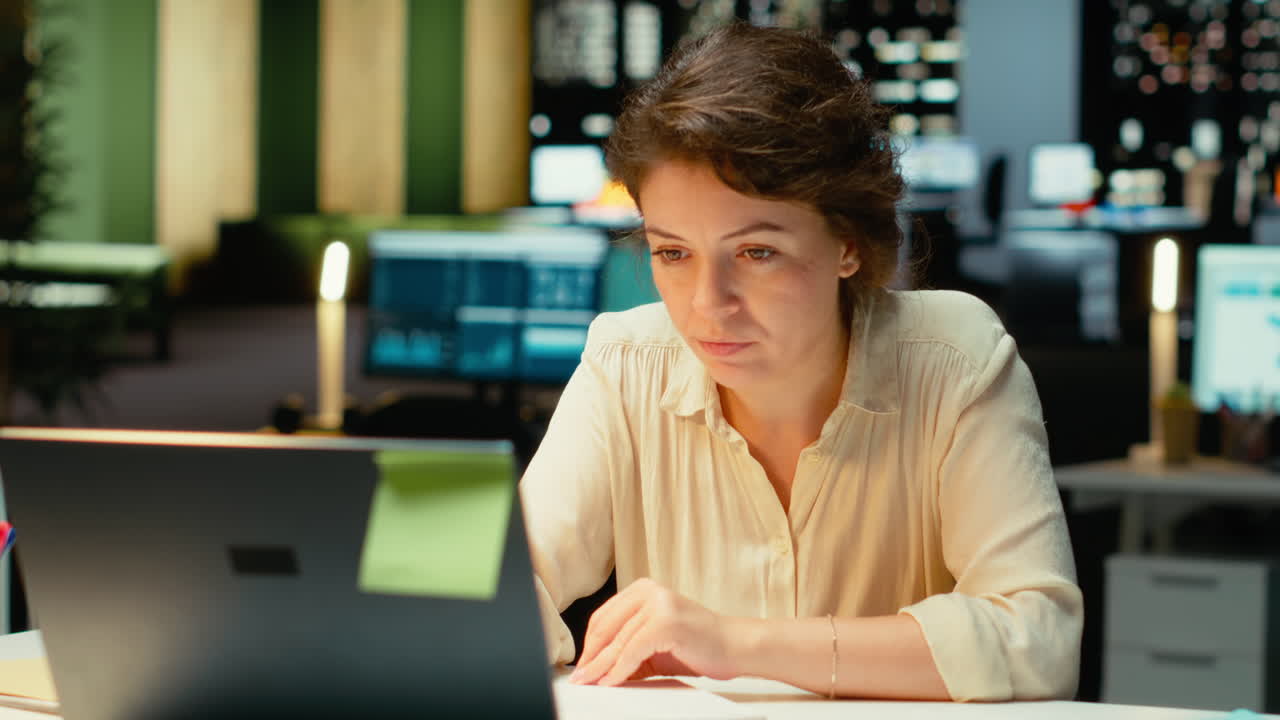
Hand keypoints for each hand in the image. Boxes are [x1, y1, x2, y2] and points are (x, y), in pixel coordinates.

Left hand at [569, 577, 745, 685]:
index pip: (604, 616)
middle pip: (606, 627)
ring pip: (618, 641)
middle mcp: (649, 591)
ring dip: (601, 667)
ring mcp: (659, 603)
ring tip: (591, 683)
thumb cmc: (697, 645)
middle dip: (591, 657)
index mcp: (644, 589)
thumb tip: (595, 668)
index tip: (582, 664)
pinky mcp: (666, 622)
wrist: (734, 647)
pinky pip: (632, 650)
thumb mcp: (653, 644)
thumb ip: (627, 649)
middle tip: (580, 678)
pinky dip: (619, 670)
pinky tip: (612, 682)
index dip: (589, 644)